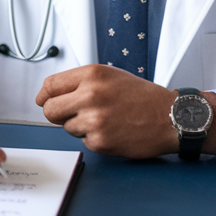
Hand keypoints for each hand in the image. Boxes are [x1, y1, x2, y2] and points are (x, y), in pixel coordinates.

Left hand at [35, 65, 215, 157]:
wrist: (170, 117)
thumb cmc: (142, 96)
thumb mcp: (110, 76)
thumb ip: (80, 82)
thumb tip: (49, 94)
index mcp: (92, 75)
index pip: (50, 85)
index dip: (44, 96)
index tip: (45, 100)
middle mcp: (90, 95)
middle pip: (50, 110)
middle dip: (56, 114)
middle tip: (70, 114)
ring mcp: (94, 120)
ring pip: (67, 127)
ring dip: (80, 126)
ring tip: (105, 119)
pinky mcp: (100, 141)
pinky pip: (84, 141)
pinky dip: (94, 138)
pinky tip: (113, 130)